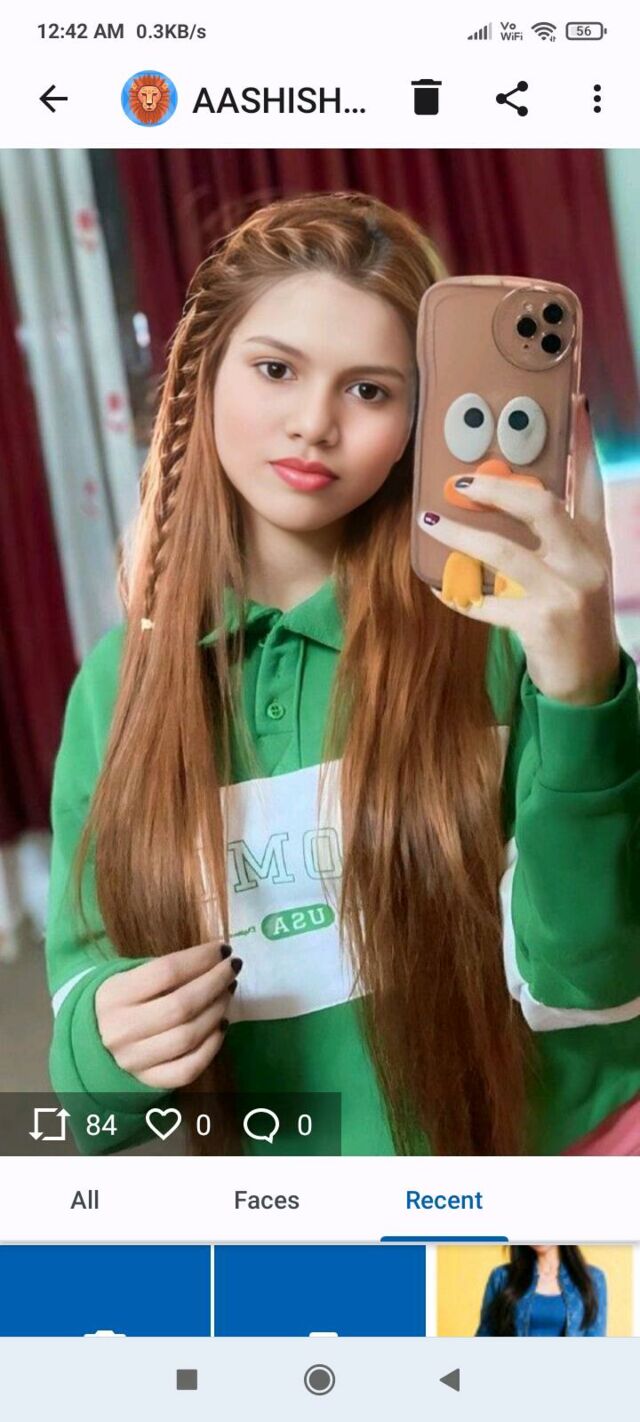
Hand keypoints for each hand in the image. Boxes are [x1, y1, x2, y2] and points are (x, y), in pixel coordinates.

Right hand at [95, 940, 241, 1087]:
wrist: (93, 1041)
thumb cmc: (123, 1000)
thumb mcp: (130, 977)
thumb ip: (167, 971)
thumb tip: (214, 961)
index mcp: (115, 995)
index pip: (167, 972)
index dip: (201, 958)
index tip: (223, 949)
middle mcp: (122, 1029)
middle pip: (182, 1005)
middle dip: (215, 983)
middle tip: (232, 968)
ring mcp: (134, 1060)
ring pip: (189, 1037)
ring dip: (217, 1011)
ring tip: (228, 992)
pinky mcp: (148, 1081)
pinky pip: (189, 1068)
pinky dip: (212, 1047)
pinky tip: (221, 1025)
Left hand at [418, 396, 620, 704]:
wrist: (588, 679)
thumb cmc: (573, 617)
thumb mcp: (579, 569)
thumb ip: (558, 533)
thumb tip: (518, 492)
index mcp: (594, 542)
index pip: (589, 481)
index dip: (581, 442)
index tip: (572, 403)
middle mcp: (585, 561)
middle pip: (542, 507)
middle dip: (498, 490)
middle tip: (462, 481)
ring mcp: (565, 593)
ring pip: (503, 552)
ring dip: (459, 534)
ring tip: (429, 522)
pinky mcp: (541, 624)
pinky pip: (485, 602)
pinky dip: (457, 593)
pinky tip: (436, 586)